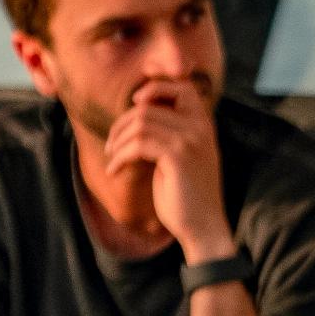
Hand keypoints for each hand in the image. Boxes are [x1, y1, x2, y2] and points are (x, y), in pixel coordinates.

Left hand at [105, 80, 230, 257]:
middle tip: (111, 145)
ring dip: (117, 141)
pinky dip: (119, 157)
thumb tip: (137, 109)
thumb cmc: (185, 194)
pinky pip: (137, 145)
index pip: (182, 87)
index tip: (134, 101)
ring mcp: (191, 140)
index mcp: (203, 125)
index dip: (155, 87)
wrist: (203, 228)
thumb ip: (168, 131)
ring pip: (139, 124)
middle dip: (121, 124)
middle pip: (147, 107)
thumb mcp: (180, 156)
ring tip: (111, 157)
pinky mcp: (178, 156)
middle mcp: (200, 128)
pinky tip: (114, 170)